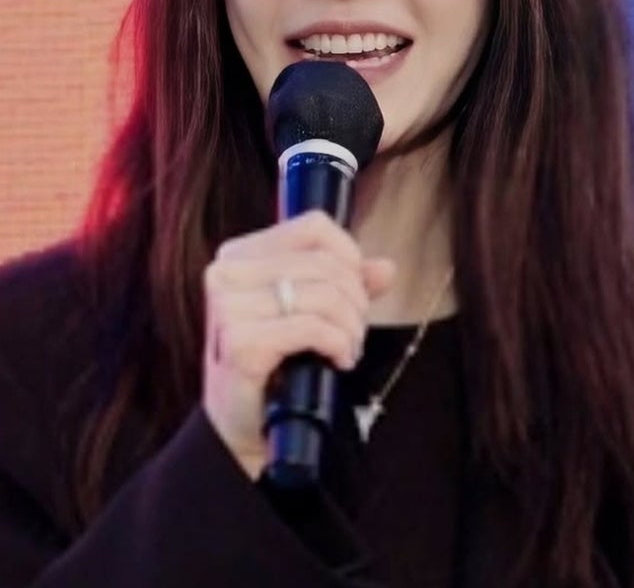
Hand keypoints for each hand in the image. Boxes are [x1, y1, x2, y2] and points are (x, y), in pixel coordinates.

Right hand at [202, 211, 394, 477]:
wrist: (241, 427)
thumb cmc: (275, 364)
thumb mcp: (308, 312)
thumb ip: (346, 284)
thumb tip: (386, 268)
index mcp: (238, 255)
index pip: (312, 226)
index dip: (349, 254)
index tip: (357, 289)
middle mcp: (226, 273)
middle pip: (324, 264)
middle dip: (356, 300)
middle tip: (355, 332)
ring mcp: (228, 308)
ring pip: (324, 295)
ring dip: (351, 327)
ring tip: (348, 348)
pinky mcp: (240, 344)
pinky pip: (313, 327)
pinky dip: (338, 344)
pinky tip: (338, 360)